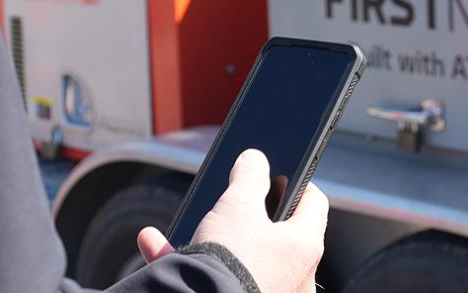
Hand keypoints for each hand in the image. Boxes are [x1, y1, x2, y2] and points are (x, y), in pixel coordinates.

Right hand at [138, 149, 329, 292]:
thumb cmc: (231, 262)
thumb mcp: (237, 206)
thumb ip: (249, 177)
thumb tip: (255, 159)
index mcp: (305, 247)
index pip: (313, 203)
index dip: (296, 181)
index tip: (278, 172)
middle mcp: (295, 276)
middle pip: (276, 232)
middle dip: (249, 212)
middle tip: (236, 196)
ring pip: (240, 257)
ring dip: (211, 236)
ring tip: (192, 220)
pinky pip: (216, 280)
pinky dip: (187, 262)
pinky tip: (154, 243)